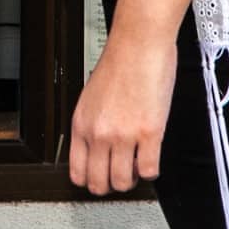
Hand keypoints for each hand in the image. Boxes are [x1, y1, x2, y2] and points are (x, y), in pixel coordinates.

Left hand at [70, 24, 176, 195]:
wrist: (139, 43)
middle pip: (99, 184)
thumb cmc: (119, 62)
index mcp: (81, 124)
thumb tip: (98, 146)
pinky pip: (150, 170)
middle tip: (121, 175)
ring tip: (137, 165)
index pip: (77, 172)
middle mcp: (99, 133)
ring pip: (123, 182)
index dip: (90, 181)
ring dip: (132, 178)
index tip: (99, 178)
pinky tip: (151, 156)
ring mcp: (124, 135)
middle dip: (111, 184)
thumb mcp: (91, 96)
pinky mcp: (149, 133)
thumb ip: (93, 123)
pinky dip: (151, 170)